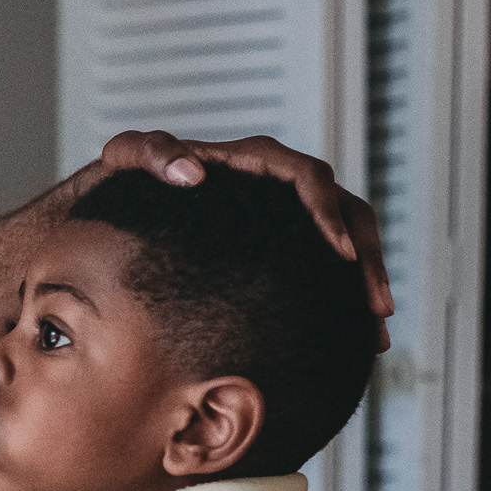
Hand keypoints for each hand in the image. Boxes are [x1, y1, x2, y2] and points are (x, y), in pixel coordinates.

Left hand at [96, 129, 394, 348]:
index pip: (307, 176)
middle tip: (376, 306)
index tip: (339, 253)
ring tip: (376, 331)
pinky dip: (344, 298)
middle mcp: (277, 186)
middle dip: (368, 258)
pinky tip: (356, 337)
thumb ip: (151, 153)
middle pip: (346, 212)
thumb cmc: (120, 181)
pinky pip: (327, 269)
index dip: (329, 211)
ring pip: (348, 243)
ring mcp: (284, 217)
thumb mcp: (126, 158)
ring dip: (368, 283)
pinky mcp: (283, 248)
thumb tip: (194, 173)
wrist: (113, 212)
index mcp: (251, 162)